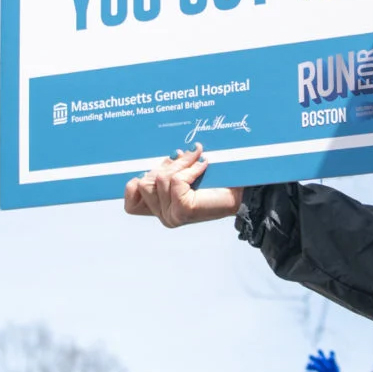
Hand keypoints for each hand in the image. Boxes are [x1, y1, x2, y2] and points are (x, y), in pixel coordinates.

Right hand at [121, 147, 240, 227]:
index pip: (130, 203)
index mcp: (160, 209)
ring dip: (180, 164)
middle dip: (166, 165)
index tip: (158, 170)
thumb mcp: (185, 175)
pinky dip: (190, 169)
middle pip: (145, 183)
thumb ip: (169, 170)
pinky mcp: (183, 211)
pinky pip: (176, 181)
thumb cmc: (215, 183)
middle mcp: (163, 216)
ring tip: (196, 159)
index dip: (135, 184)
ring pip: (160, 180)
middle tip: (185, 157)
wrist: (242, 193)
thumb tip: (169, 155)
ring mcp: (172, 216)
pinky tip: (204, 165)